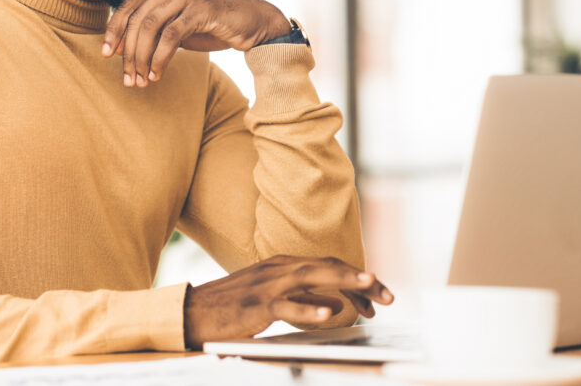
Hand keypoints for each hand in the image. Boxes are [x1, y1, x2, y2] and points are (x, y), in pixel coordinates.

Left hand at [101, 0, 290, 86]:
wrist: (258, 23)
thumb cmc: (218, 26)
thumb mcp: (182, 24)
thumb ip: (157, 29)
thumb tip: (123, 48)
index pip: (129, 4)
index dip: (113, 30)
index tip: (106, 54)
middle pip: (137, 17)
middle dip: (128, 51)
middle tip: (127, 77)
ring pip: (150, 26)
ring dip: (142, 58)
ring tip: (141, 80)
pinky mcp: (202, 7)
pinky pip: (171, 35)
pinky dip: (160, 58)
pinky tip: (158, 74)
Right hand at [182, 255, 393, 349]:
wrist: (191, 311)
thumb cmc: (233, 306)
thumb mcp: (273, 298)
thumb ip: (304, 298)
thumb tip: (335, 304)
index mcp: (285, 266)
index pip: (330, 267)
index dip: (357, 279)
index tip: (380, 296)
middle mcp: (279, 268)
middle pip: (328, 268)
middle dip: (362, 280)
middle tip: (389, 295)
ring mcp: (266, 285)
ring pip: (311, 277)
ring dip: (342, 282)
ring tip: (368, 287)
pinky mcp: (254, 305)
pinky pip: (285, 306)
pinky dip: (308, 309)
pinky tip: (328, 314)